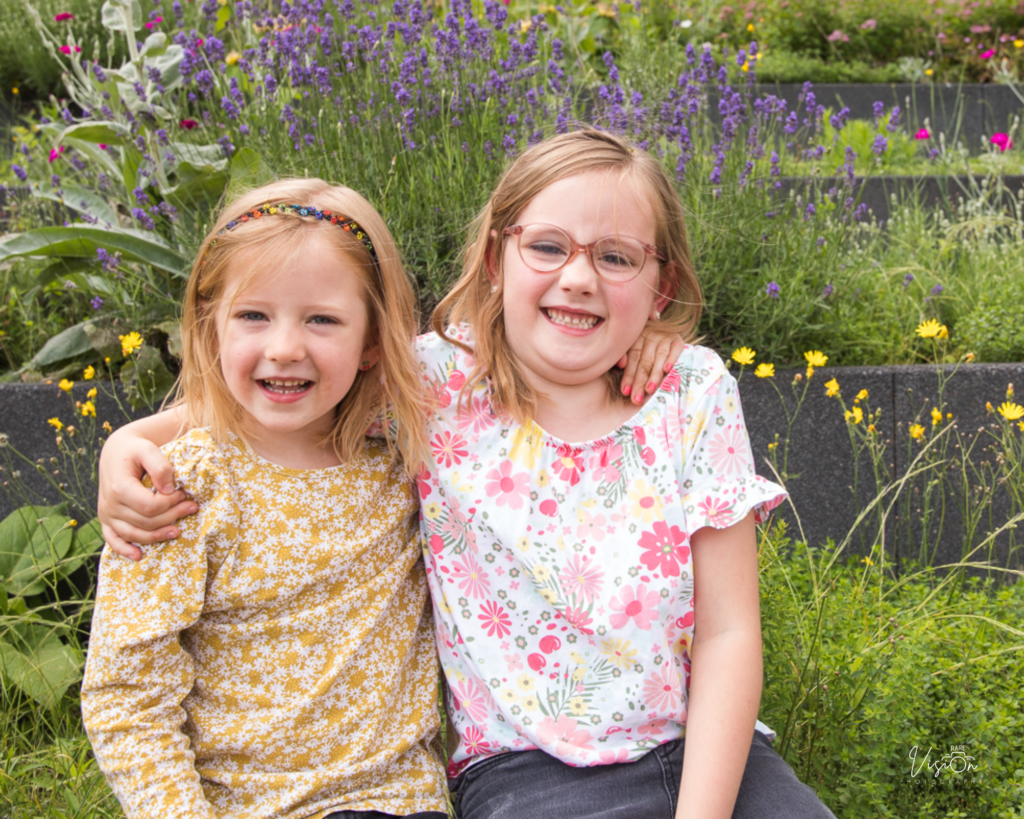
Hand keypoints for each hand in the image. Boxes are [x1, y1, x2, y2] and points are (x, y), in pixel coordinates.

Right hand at [98, 431, 194, 560]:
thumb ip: (160, 466)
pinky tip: (138, 556)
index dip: (171, 504)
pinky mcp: (106, 519)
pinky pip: (113, 539)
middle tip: (191, 508)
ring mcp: (107, 514)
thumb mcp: (148, 449)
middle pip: (146, 522)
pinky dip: (124, 550)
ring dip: (158, 535)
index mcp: (119, 487)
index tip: (184, 494)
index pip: (151, 507)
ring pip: (134, 534)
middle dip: (172, 517)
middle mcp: (110, 504)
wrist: (117, 450)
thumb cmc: (135, 449)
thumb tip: (169, 489)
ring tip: (178, 531)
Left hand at [617, 325, 685, 404]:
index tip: (626, 392)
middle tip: (637, 398)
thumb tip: (620, 365)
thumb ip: (624, 356)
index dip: (629, 376)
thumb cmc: (646, 346)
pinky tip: (667, 370)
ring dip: (654, 375)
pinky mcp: (677, 339)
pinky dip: (672, 359)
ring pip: (659, 357)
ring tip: (649, 390)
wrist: (666, 329)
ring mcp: (664, 336)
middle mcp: (650, 335)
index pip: (632, 359)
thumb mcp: (631, 347)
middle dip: (640, 381)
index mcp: (636, 339)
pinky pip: (676, 349)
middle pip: (644, 361)